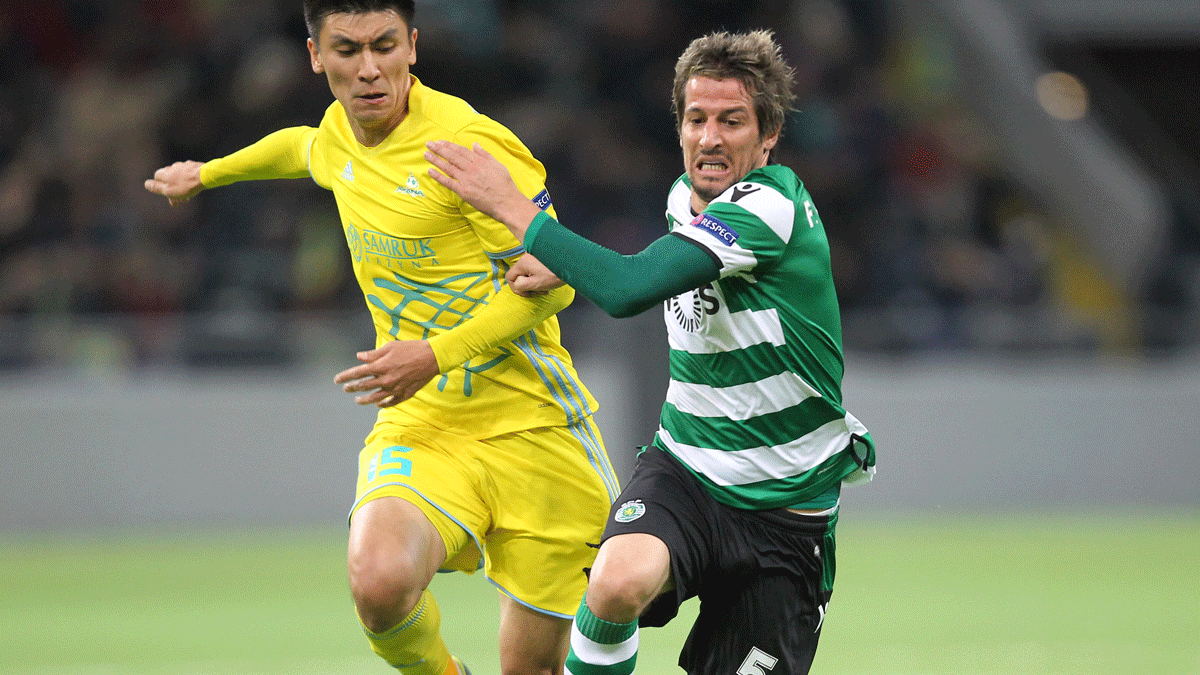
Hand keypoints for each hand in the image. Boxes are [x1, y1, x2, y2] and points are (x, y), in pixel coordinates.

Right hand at [144, 160, 205, 205]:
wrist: (204, 176)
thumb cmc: (186, 186)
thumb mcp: (168, 190)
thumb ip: (157, 187)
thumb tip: (146, 184)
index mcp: (165, 172)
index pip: (157, 177)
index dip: (160, 187)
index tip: (167, 195)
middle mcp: (172, 167)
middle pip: (169, 178)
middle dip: (173, 190)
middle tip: (180, 201)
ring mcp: (183, 165)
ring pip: (179, 177)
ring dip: (182, 187)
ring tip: (188, 196)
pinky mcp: (193, 166)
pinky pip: (188, 175)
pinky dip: (189, 181)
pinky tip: (194, 186)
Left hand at [334, 340, 438, 407]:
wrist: (433, 357)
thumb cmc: (411, 348)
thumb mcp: (390, 347)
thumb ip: (373, 354)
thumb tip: (359, 357)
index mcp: (381, 366)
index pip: (357, 373)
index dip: (345, 376)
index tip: (337, 380)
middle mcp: (386, 380)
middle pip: (364, 387)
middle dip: (352, 388)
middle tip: (346, 389)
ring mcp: (396, 389)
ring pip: (375, 399)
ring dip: (364, 400)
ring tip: (357, 401)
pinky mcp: (405, 394)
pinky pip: (391, 402)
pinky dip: (383, 404)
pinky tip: (378, 404)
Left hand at [424, 140, 541, 238]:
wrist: (507, 202)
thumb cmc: (505, 185)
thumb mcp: (497, 165)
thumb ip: (485, 154)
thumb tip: (475, 145)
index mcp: (479, 161)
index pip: (461, 150)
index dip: (449, 145)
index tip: (440, 142)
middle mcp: (471, 168)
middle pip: (452, 156)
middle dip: (439, 149)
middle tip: (429, 144)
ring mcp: (466, 179)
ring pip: (448, 167)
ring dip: (436, 160)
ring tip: (426, 154)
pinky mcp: (463, 191)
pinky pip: (448, 182)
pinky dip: (438, 176)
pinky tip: (430, 171)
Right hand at [506, 254, 563, 295]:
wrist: (571, 265)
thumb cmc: (555, 274)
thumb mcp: (536, 284)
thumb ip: (521, 285)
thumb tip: (516, 285)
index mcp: (523, 263)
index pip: (509, 277)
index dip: (516, 288)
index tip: (528, 293)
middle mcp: (527, 257)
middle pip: (520, 275)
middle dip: (528, 286)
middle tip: (538, 292)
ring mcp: (534, 256)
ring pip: (528, 273)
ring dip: (535, 283)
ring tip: (546, 288)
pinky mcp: (541, 258)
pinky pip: (535, 270)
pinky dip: (540, 277)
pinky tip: (548, 282)